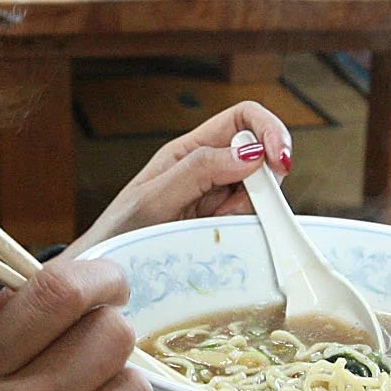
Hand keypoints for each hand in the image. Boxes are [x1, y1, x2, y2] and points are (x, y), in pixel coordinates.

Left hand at [65, 99, 293, 256]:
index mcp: (190, 150)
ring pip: (262, 192)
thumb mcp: (154, 198)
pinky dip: (246, 229)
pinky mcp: (226, 226)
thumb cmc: (120, 233)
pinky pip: (253, 221)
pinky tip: (216, 237)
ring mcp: (219, 199)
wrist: (110, 272)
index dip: (269, 129)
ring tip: (211, 226)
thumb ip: (199, 170)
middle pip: (262, 156)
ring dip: (249, 209)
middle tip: (231, 209)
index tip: (280, 160)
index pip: (243, 118)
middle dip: (262, 181)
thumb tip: (251, 152)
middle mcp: (209, 169)